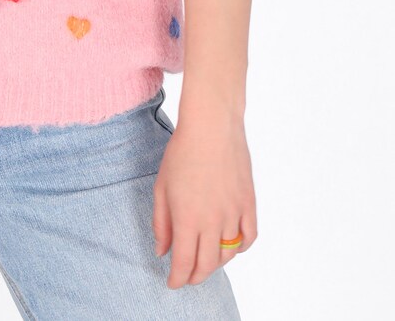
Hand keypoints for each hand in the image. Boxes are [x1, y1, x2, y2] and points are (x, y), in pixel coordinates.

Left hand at [152, 110, 257, 288]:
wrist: (212, 127)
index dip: (177, 278)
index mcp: (187, 218)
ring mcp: (233, 214)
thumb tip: (162, 250)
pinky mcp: (249, 204)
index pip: (183, 262)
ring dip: (215, 264)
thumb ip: (161, 222)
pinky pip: (248, 238)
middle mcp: (212, 221)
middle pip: (207, 265)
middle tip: (187, 277)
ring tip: (205, 261)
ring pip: (228, 255)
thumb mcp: (161, 187)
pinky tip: (230, 246)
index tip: (172, 283)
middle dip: (195, 276)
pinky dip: (240, 248)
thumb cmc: (182, 152)